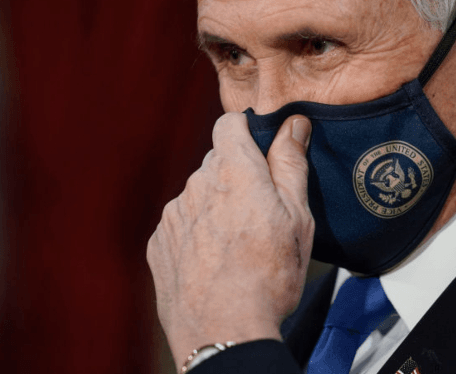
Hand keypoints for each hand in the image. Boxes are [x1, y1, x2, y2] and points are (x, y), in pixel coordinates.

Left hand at [147, 112, 313, 365]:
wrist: (224, 333)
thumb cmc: (269, 275)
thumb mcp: (297, 216)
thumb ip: (291, 162)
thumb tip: (292, 124)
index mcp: (233, 171)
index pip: (229, 123)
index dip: (247, 131)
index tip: (262, 149)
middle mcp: (195, 185)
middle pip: (216, 163)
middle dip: (237, 177)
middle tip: (262, 213)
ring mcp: (173, 216)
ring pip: (199, 195)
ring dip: (216, 207)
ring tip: (239, 246)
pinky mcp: (158, 244)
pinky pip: (181, 225)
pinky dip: (197, 234)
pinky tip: (216, 262)